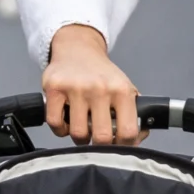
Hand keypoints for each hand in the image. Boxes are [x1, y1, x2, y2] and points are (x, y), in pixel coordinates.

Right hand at [42, 24, 141, 147]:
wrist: (77, 48)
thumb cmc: (102, 75)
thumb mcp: (124, 88)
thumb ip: (134, 114)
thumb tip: (138, 139)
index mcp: (122, 90)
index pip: (128, 131)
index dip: (124, 145)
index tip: (118, 145)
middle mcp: (100, 88)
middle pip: (102, 137)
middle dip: (100, 145)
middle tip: (98, 139)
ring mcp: (76, 88)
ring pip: (78, 133)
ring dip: (80, 137)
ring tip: (82, 127)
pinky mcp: (54, 88)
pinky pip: (56, 124)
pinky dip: (60, 129)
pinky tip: (66, 121)